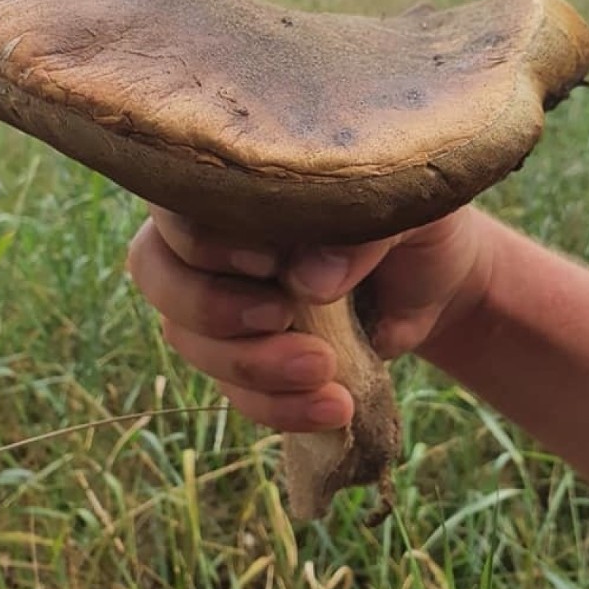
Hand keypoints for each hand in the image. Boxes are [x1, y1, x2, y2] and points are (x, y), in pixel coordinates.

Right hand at [126, 205, 493, 433]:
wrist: (431, 273)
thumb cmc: (405, 214)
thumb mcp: (401, 208)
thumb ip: (357, 231)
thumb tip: (309, 280)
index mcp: (232, 181)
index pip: (176, 204)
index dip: (207, 240)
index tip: (270, 262)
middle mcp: (207, 236)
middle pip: (157, 274)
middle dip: (214, 308)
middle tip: (282, 317)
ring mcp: (216, 300)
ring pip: (190, 340)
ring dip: (254, 367)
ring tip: (326, 374)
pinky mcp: (244, 356)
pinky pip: (235, 392)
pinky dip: (279, 407)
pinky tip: (334, 408)